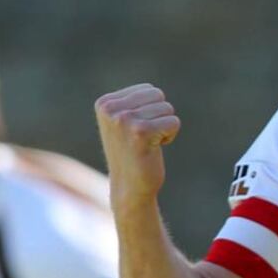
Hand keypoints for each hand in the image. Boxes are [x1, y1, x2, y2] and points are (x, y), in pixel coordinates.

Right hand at [94, 83, 180, 210]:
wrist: (129, 188)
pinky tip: (153, 149)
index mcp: (104, 103)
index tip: (135, 130)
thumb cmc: (132, 153)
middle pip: (158, 96)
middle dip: (159, 116)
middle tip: (144, 138)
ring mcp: (124, 120)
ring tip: (147, 143)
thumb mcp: (124, 122)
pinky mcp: (140, 132)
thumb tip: (153, 91)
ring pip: (167, 108)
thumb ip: (133, 102)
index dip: (150, 110)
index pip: (148, 89)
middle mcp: (111, 109)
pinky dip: (170, 136)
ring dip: (163, 127)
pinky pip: (173, 122)